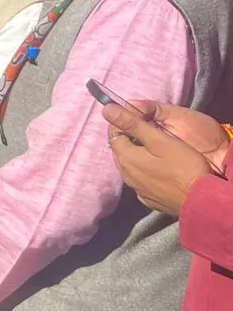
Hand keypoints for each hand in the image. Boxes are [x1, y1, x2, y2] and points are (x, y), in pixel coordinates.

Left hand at [103, 101, 216, 215]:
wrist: (204, 200)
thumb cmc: (184, 167)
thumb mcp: (159, 141)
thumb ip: (133, 125)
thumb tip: (107, 110)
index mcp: (126, 158)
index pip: (114, 134)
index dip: (123, 123)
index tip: (137, 117)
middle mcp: (126, 175)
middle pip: (121, 151)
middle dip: (129, 139)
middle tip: (148, 131)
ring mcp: (137, 189)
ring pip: (130, 166)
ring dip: (137, 155)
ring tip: (154, 148)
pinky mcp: (149, 199)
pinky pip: (141, 180)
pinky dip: (145, 171)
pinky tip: (158, 169)